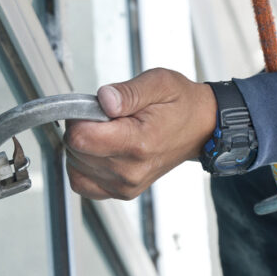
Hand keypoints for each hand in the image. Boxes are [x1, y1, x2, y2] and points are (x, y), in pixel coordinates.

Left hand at [65, 69, 216, 199]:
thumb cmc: (181, 105)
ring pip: (75, 166)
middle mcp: (130, 170)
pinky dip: (84, 167)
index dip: (79, 117)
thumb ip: (128, 91)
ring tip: (111, 134)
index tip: (94, 109)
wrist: (201, 128)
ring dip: (84, 148)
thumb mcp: (159, 83)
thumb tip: (104, 100)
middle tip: (109, 119)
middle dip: (84, 130)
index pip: (79, 137)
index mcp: (138, 143)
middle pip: (75, 151)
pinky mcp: (123, 192)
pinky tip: (101, 152)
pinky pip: (82, 183)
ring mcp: (126, 185)